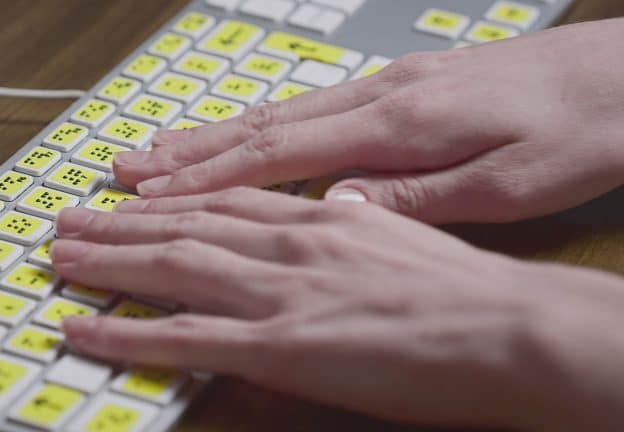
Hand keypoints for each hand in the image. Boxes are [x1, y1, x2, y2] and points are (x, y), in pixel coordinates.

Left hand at [52, 188, 623, 430]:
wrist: (511, 328)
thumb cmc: (468, 292)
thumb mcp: (401, 241)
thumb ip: (352, 228)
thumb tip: (332, 213)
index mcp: (322, 218)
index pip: (225, 201)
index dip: (170, 199)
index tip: (131, 198)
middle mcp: (290, 244)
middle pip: (184, 224)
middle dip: (119, 223)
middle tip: (69, 220)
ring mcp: (279, 292)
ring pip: (171, 265)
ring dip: (107, 261)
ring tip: (60, 258)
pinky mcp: (280, 346)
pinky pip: (182, 335)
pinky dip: (125, 330)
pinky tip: (83, 327)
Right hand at [113, 19, 623, 223]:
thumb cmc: (581, 130)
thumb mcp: (510, 187)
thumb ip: (415, 200)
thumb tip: (336, 212)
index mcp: (400, 126)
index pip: (278, 155)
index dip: (207, 178)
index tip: (151, 196)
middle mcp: (381, 96)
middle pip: (262, 125)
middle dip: (188, 152)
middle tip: (126, 167)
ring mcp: (388, 85)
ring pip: (280, 111)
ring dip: (214, 134)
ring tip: (161, 150)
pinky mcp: (403, 85)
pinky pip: (312, 106)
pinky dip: (263, 123)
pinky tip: (244, 132)